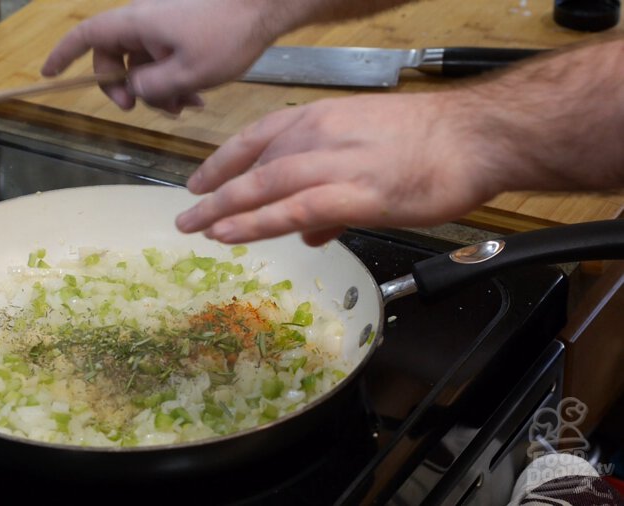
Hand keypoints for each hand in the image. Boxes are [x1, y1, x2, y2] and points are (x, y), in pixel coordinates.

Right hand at [41, 0, 277, 113]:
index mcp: (136, 24)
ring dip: (157, 91)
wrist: (265, 5)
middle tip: (139, 110)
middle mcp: (144, 21)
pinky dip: (175, 81)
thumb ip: (151, 87)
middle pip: (115, 57)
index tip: (48, 73)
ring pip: (144, 64)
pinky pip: (165, 59)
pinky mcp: (182, 31)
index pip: (87, 36)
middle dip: (125, 88)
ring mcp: (164, 26)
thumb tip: (133, 90)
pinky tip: (197, 98)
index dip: (63, 54)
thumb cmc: (227, 34)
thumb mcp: (186, 73)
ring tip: (185, 108)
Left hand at [175, 91, 507, 245]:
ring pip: (263, 187)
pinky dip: (256, 223)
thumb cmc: (428, 140)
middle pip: (251, 166)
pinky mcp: (354, 194)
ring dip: (224, 210)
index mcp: (319, 118)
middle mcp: (318, 135)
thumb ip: (330, 189)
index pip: (256, 137)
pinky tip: (231, 234)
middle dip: (213, 193)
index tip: (199, 181)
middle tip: (187, 215)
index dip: (222, 161)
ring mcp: (333, 164)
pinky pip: (292, 210)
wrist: (476, 136)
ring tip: (196, 229)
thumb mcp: (368, 150)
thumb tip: (309, 231)